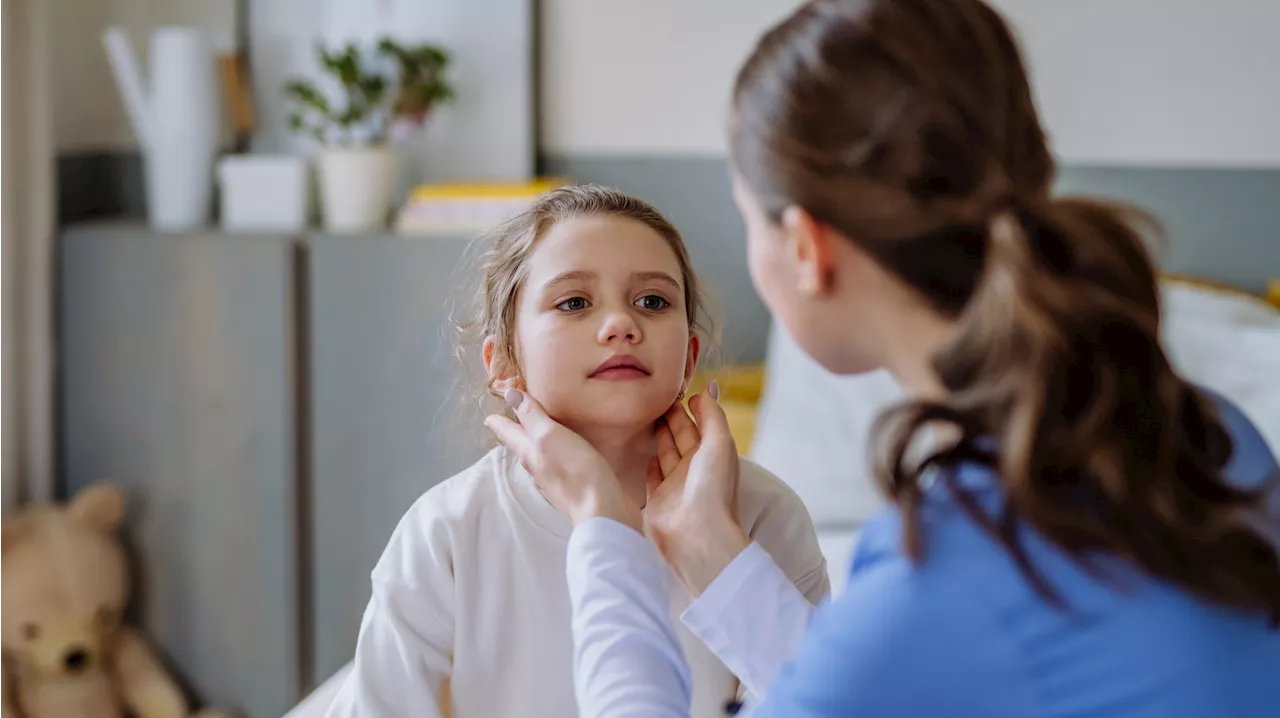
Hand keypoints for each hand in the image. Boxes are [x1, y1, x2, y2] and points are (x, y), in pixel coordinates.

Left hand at [485, 388, 642, 531]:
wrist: (601, 513)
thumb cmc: (574, 471)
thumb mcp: (550, 436)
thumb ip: (532, 416)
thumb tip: (509, 394)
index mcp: (529, 453)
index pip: (508, 433)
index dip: (499, 422)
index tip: (489, 416)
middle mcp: (537, 468)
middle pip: (521, 447)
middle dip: (516, 433)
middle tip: (511, 423)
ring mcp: (554, 481)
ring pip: (539, 458)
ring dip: (536, 445)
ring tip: (537, 436)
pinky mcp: (573, 489)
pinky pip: (558, 467)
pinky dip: (556, 456)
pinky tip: (564, 456)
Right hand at [644, 382, 750, 595]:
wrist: (697, 535)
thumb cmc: (712, 488)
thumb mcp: (718, 443)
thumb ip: (713, 414)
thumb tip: (710, 386)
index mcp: (712, 455)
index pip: (700, 424)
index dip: (692, 407)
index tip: (678, 389)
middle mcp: (694, 469)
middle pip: (681, 436)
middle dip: (672, 417)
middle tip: (656, 397)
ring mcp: (675, 485)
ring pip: (666, 453)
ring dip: (659, 436)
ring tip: (647, 417)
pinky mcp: (657, 500)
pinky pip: (653, 478)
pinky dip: (650, 464)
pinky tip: (645, 453)